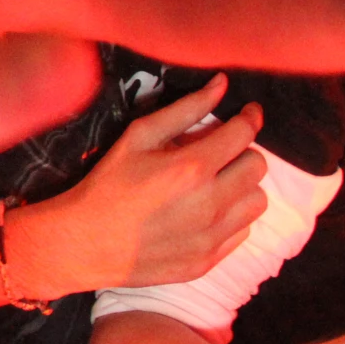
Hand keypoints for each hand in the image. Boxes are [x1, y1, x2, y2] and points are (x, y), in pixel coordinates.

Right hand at [18, 73, 267, 294]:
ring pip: (257, 201)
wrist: (86, 241)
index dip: (249, 118)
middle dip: (243, 152)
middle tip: (221, 152)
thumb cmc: (109, 182)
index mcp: (192, 167)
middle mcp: (211, 203)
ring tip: (216, 183)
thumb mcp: (138, 137)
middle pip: (257, 167)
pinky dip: (231, 216)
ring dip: (242, 186)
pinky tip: (205, 211)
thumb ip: (184, 109)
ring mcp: (213, 236)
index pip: (243, 135)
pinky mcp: (210, 260)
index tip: (247, 114)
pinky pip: (243, 231)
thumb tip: (221, 83)